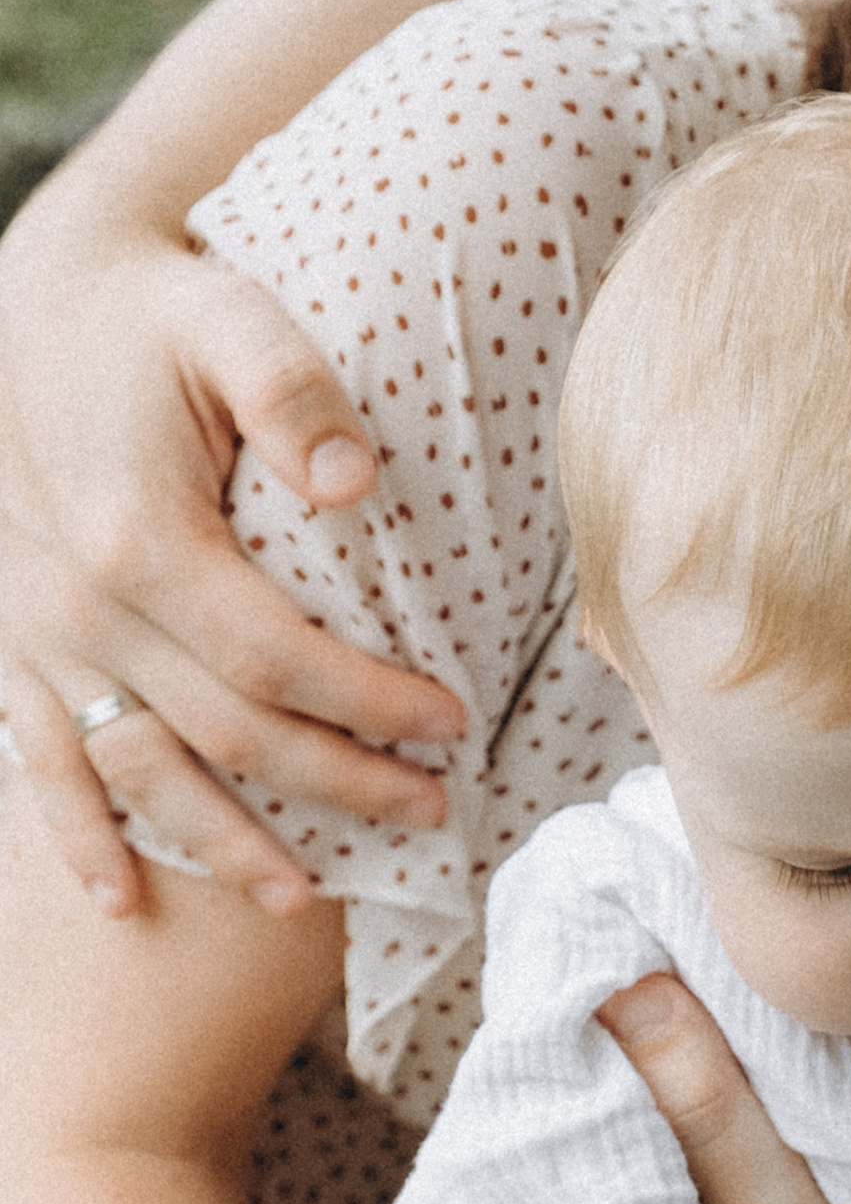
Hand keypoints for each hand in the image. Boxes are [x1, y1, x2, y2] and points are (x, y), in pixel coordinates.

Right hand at [0, 219, 462, 912]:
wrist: (32, 302)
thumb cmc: (154, 315)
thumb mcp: (230, 321)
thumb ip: (295, 393)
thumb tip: (355, 486)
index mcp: (142, 540)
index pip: (278, 660)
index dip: (368, 703)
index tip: (453, 723)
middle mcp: (80, 604)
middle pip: (223, 731)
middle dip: (332, 783)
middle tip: (429, 808)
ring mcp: (36, 632)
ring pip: (135, 770)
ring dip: (216, 841)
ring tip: (301, 896)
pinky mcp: (7, 641)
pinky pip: (40, 758)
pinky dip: (79, 834)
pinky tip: (119, 902)